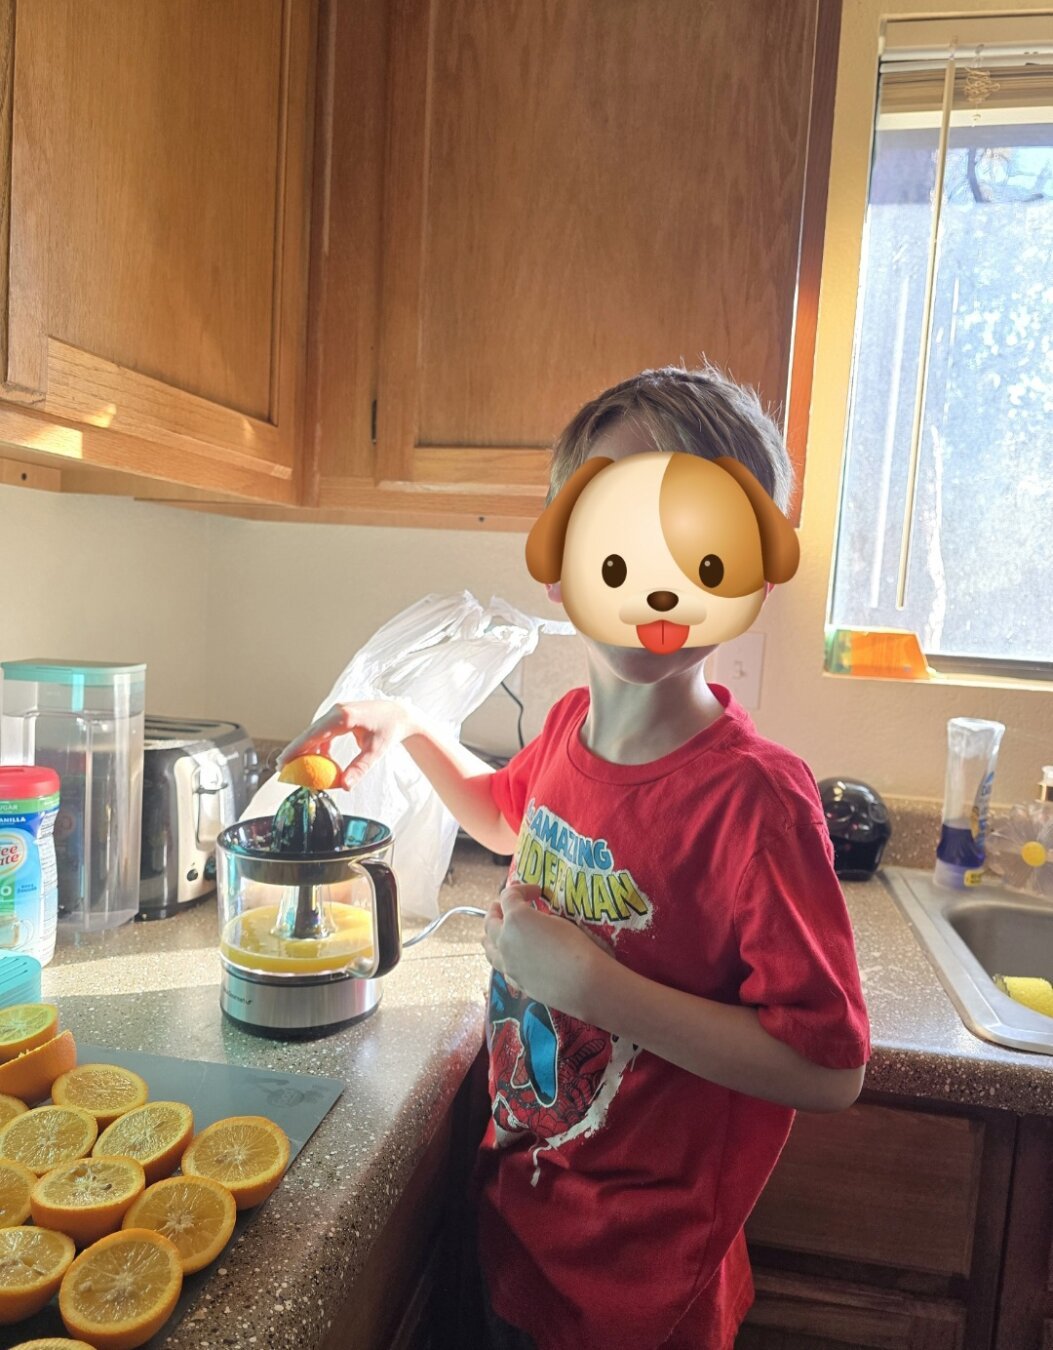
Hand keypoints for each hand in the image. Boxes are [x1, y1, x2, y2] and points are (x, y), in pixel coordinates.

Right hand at [276, 699, 418, 790]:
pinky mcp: (339, 716)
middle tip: (281, 767)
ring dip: (306, 748)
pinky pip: (323, 732)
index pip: (314, 734)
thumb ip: (359, 768)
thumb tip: (344, 786)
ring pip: (315, 732)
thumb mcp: (375, 751)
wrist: (399, 714)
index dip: (296, 748)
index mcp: (344, 717)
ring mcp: (337, 712)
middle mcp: (337, 711)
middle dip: (295, 749)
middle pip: (309, 732)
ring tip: (295, 767)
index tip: (283, 762)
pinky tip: (319, 760)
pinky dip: (319, 745)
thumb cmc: (389, 731)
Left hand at [482, 883, 611, 1014]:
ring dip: (492, 934)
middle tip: (504, 906)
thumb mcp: (558, 921)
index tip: (536, 892)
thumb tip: (535, 922)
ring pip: (489, 946)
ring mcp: (507, 963)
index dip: (522, 889)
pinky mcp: (514, 981)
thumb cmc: (575, 945)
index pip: (509, 896)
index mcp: (516, 918)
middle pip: (490, 921)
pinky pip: (501, 965)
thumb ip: (539, 918)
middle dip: (497, 910)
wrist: (582, 982)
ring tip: (497, 930)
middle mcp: (505, 940)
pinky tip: (510, 956)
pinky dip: (503, 956)